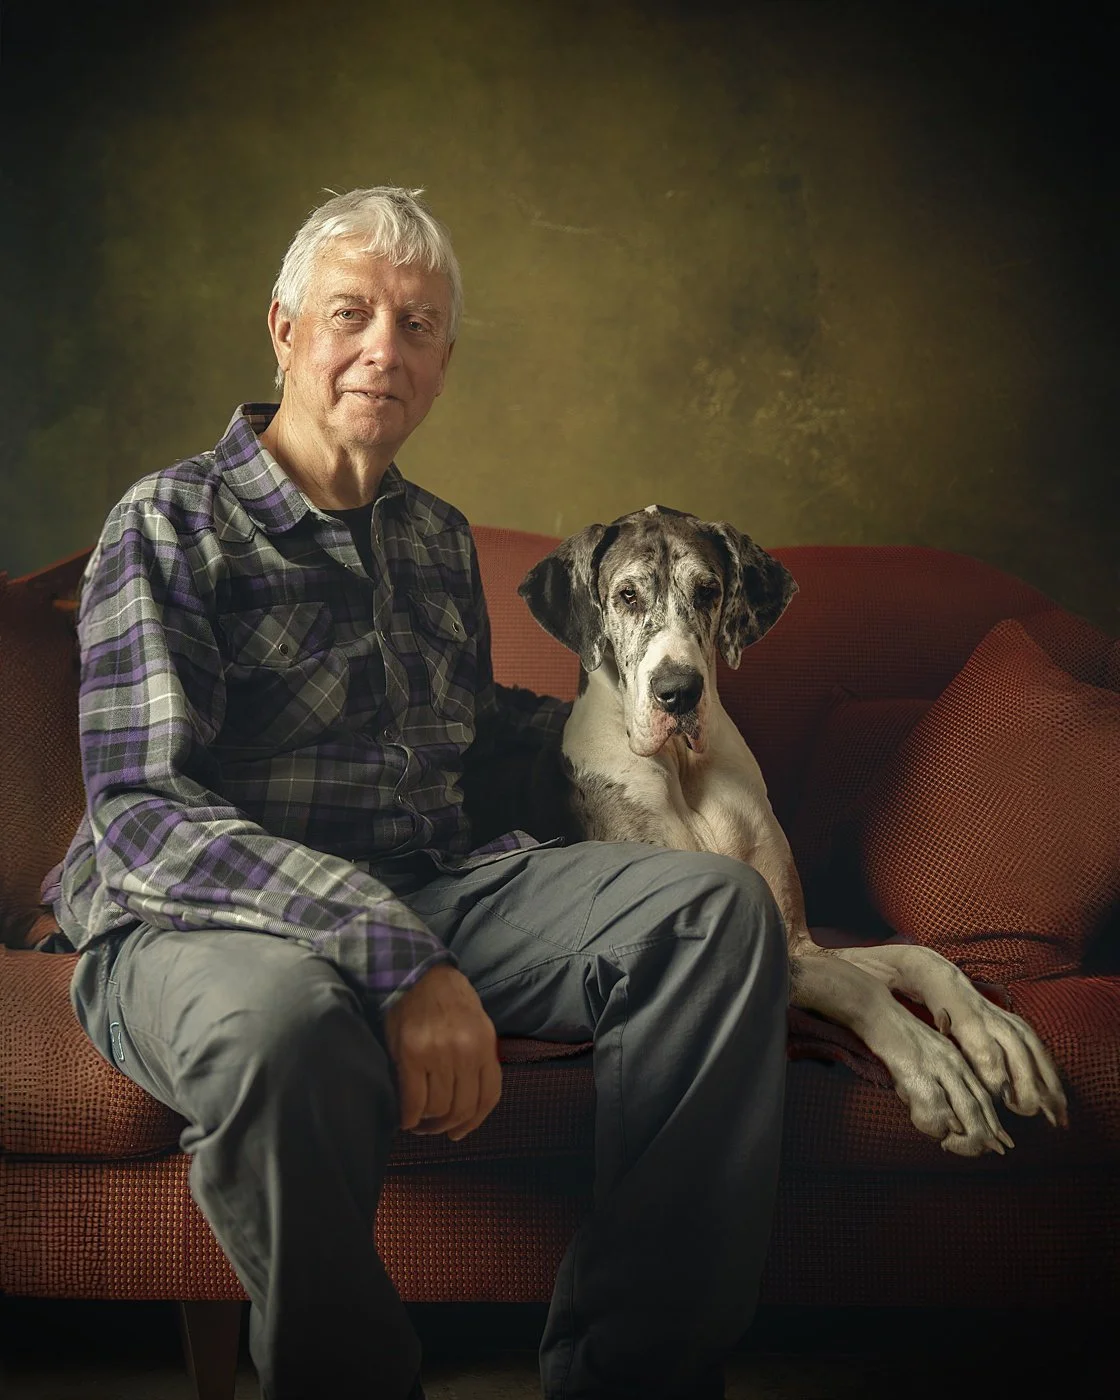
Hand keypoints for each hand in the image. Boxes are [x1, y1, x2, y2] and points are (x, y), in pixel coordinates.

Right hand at [381, 963, 501, 1140]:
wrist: (416, 972)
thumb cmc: (447, 998)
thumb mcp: (476, 1022)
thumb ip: (478, 1057)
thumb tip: (470, 1098)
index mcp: (485, 1043)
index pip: (489, 1096)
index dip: (474, 1122)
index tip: (459, 1132)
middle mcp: (465, 1051)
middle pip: (462, 1107)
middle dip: (447, 1126)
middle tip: (433, 1128)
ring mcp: (438, 1054)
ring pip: (438, 1108)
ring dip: (426, 1123)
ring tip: (418, 1121)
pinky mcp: (410, 1055)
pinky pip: (413, 1101)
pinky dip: (409, 1116)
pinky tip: (405, 1117)